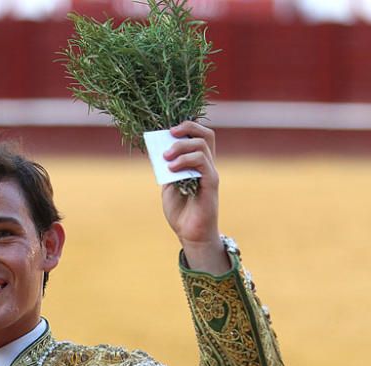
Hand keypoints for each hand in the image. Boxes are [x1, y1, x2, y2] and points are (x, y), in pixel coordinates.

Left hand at [161, 122, 228, 273]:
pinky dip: (185, 160)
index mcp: (198, 164)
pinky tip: (172, 168)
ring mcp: (210, 173)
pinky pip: (202, 163)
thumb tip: (159, 150)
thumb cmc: (181, 212)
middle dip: (185, 130)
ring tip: (166, 158)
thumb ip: (167, 168)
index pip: (201, 135)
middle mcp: (207, 166)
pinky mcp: (211, 183)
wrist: (190, 234)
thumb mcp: (168, 186)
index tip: (169, 129)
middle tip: (168, 136)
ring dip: (181, 147)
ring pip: (201, 146)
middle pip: (205, 135)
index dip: (188, 126)